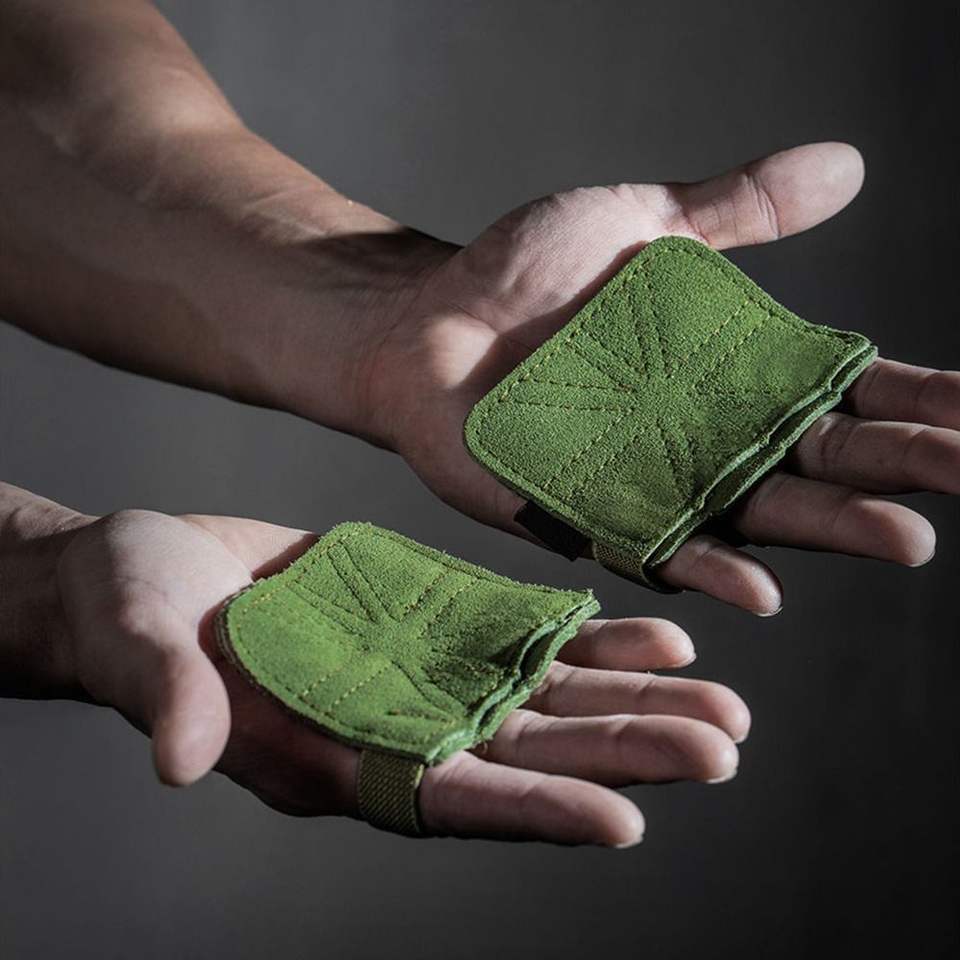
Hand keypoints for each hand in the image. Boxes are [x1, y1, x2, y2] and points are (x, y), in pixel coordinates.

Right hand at [56, 509, 747, 844]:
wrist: (151, 573)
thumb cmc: (129, 616)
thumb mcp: (139, 648)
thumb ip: (166, 697)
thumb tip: (180, 758)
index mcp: (329, 759)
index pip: (443, 799)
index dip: (529, 812)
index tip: (624, 820)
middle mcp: (392, 730)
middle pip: (525, 756)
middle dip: (620, 753)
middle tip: (721, 750)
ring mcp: (421, 678)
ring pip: (545, 702)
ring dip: (631, 701)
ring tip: (721, 700)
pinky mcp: (432, 626)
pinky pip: (526, 641)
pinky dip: (592, 642)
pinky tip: (657, 636)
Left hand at [370, 141, 957, 613]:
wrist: (425, 320)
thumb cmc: (521, 273)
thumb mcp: (638, 222)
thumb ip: (738, 210)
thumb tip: (849, 164)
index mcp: (726, 372)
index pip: (842, 392)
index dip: (918, 400)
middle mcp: (701, 437)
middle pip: (817, 459)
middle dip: (897, 467)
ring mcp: (648, 483)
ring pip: (755, 515)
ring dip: (828, 530)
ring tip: (905, 539)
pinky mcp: (584, 515)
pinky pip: (655, 547)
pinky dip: (707, 565)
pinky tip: (762, 585)